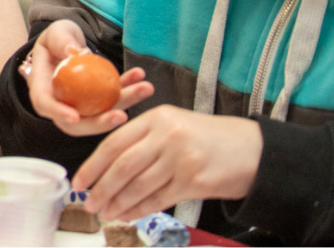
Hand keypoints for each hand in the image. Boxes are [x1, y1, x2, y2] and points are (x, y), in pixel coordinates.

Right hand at [23, 20, 153, 135]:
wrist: (69, 44)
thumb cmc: (58, 38)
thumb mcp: (56, 32)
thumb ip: (61, 40)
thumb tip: (73, 52)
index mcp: (42, 87)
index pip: (46, 105)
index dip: (59, 114)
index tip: (75, 117)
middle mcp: (61, 102)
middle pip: (77, 123)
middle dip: (101, 123)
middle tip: (122, 116)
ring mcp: (81, 105)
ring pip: (101, 113)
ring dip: (125, 103)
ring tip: (145, 88)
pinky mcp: (98, 101)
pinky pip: (114, 100)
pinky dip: (128, 89)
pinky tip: (140, 76)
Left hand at [73, 105, 262, 221]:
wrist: (253, 150)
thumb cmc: (209, 138)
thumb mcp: (174, 125)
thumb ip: (144, 140)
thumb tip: (107, 168)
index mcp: (157, 118)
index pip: (114, 142)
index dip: (93, 165)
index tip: (79, 181)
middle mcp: (167, 136)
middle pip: (122, 166)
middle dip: (101, 188)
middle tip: (88, 203)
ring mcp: (181, 159)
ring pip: (138, 185)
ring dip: (118, 203)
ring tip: (105, 213)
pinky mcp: (194, 181)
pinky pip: (158, 199)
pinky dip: (139, 210)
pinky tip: (127, 215)